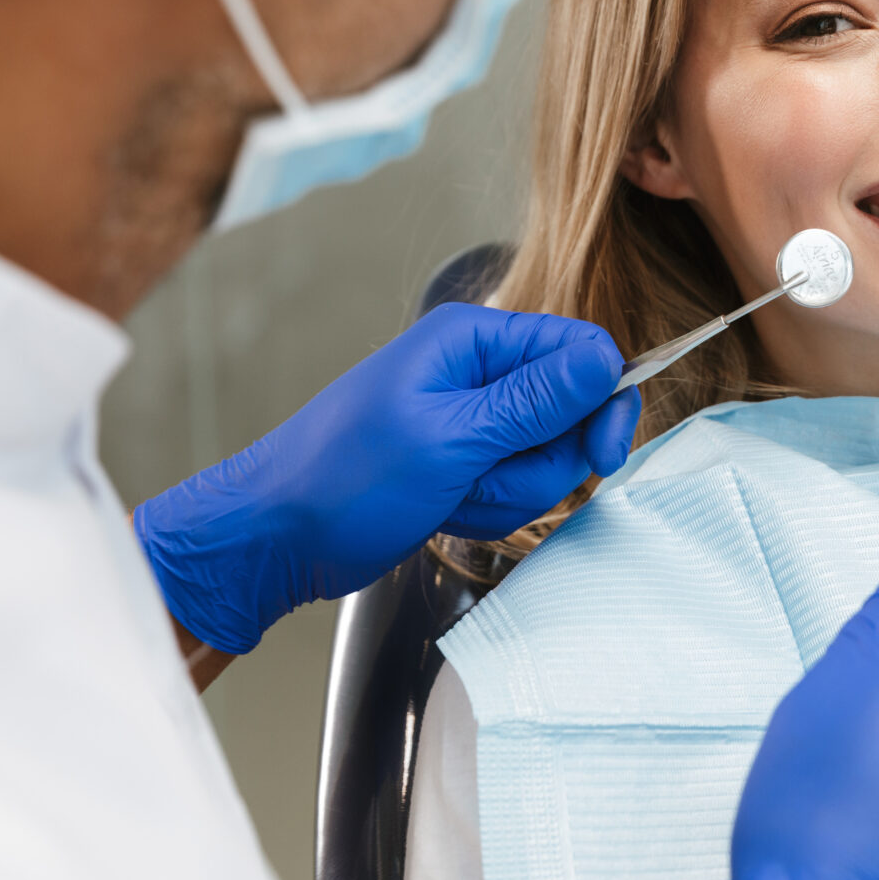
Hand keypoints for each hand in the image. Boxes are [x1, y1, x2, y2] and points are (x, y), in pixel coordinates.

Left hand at [133, 303, 640, 653]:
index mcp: (471, 340)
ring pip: (546, 457)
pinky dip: (489, 508)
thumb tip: (605, 361)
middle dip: (542, 462)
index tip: (600, 454)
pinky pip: (514, 484)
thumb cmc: (341, 481)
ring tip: (453, 496)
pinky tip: (444, 511)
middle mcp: (476, 371)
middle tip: (489, 479)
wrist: (273, 539)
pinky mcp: (463, 462)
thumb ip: (535, 401)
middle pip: (570, 411)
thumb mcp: (449, 439)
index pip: (580, 350)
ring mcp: (470, 420)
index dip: (602, 402)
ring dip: (510, 492)